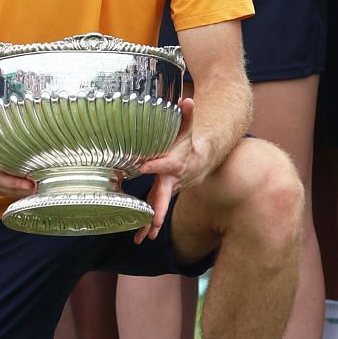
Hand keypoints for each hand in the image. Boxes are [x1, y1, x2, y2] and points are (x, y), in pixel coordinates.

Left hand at [131, 97, 201, 242]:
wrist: (199, 161)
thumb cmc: (188, 143)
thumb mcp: (188, 128)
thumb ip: (187, 115)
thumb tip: (186, 99)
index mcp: (175, 163)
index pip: (166, 163)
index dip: (156, 163)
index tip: (143, 165)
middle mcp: (172, 180)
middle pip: (165, 195)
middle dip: (159, 208)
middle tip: (154, 221)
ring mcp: (167, 190)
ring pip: (158, 207)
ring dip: (151, 223)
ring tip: (142, 238)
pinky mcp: (161, 195)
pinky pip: (153, 210)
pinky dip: (146, 226)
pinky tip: (138, 239)